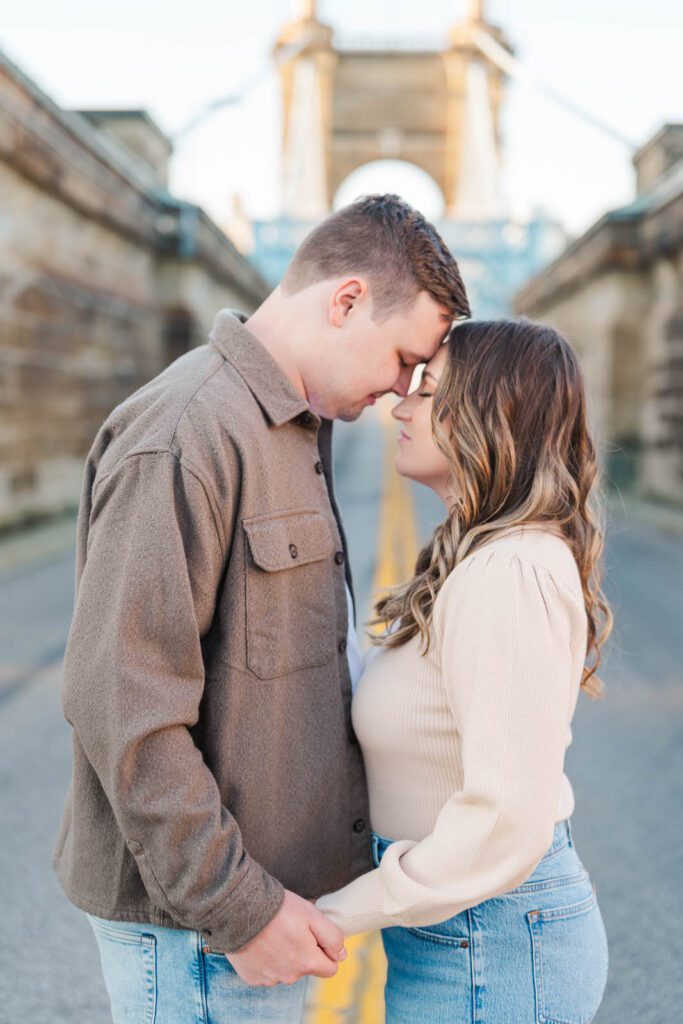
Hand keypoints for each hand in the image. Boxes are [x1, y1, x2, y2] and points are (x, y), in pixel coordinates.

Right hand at [225, 889, 346, 986]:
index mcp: (307, 963)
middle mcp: (289, 976)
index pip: (330, 968)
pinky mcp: (252, 977)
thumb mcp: (312, 914)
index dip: (326, 949)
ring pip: (287, 969)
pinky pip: (267, 971)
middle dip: (305, 951)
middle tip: (292, 928)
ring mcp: (269, 979)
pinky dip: (267, 958)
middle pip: (307, 967)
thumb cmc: (278, 909)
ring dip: (285, 955)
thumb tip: (342, 955)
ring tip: (274, 932)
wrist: (239, 909)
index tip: (314, 933)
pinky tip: (261, 941)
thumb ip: (332, 937)